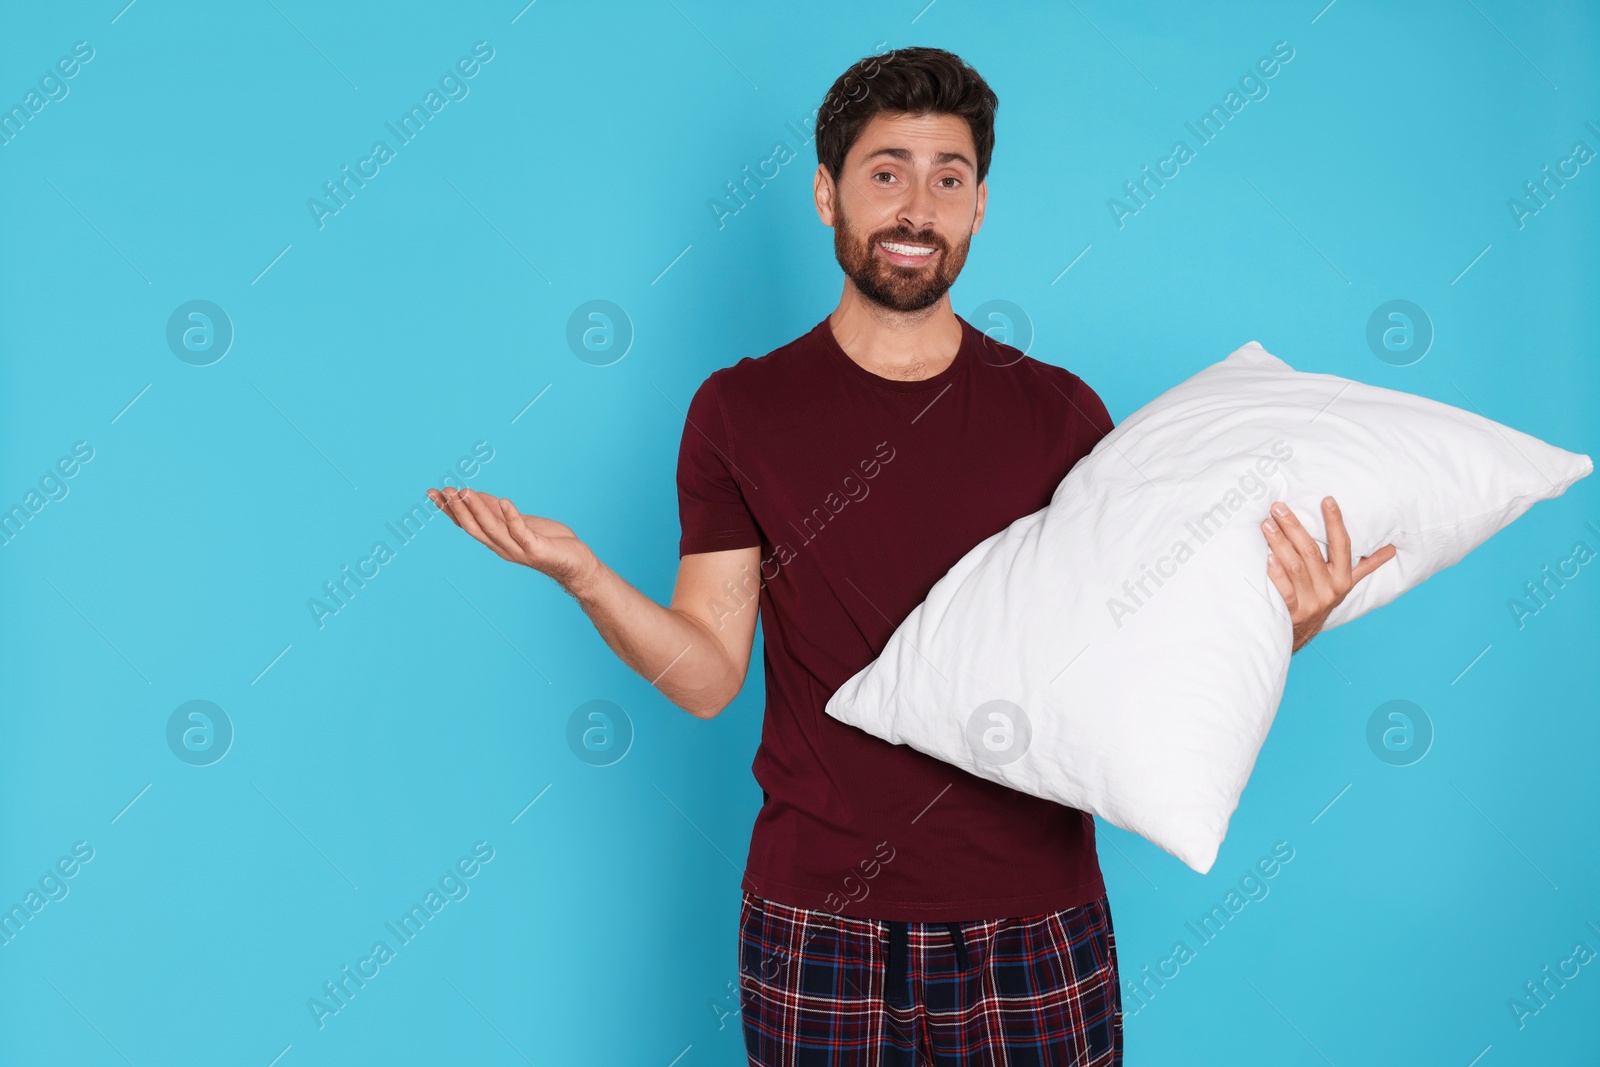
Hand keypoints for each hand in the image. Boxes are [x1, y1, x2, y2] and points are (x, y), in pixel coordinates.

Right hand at [428, 486, 598, 594]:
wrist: (575, 564)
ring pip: (492, 529)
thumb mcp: (517, 521)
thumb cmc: (547, 541)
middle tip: (445, 491)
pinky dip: (512, 517)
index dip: (449, 510)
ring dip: (478, 510)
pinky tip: (506, 501)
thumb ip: (497, 511)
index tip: (432, 493)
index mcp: (496, 540)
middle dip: (458, 509)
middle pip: (474, 528)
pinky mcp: (536, 549)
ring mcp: (518, 549)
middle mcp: (502, 547)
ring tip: (466, 492)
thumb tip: (472, 495)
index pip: (466, 524)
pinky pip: (521, 532)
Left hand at [1260, 496, 1396, 652]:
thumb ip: (1365, 565)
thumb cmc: (1322, 599)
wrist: (1302, 634)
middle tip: (1278, 507)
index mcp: (1343, 578)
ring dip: (1280, 543)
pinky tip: (1266, 557)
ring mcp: (1312, 602)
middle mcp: (1330, 589)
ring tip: (1267, 524)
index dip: (1336, 522)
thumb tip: (1391, 549)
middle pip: (1311, 552)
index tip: (1327, 499)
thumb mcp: (1346, 583)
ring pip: (1295, 567)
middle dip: (1294, 527)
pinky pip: (1284, 590)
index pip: (1342, 545)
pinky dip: (1276, 573)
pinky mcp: (1293, 613)